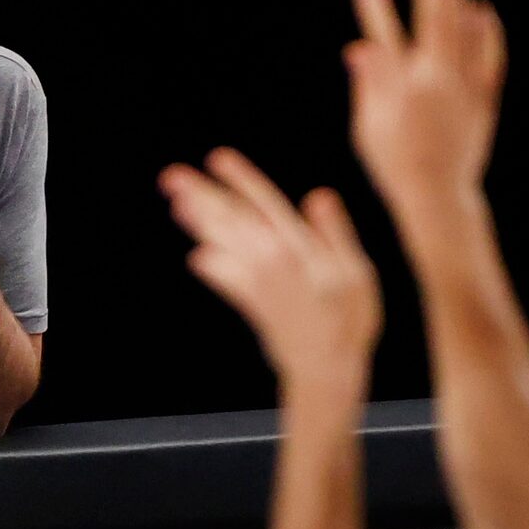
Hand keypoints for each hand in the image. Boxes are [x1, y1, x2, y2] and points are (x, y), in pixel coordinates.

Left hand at [164, 147, 379, 395]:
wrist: (328, 370)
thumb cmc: (350, 320)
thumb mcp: (357, 273)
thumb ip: (336, 234)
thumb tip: (319, 195)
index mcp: (298, 250)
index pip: (266, 204)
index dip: (241, 180)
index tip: (218, 157)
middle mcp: (272, 264)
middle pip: (234, 222)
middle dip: (203, 197)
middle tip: (171, 177)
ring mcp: (258, 286)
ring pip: (225, 247)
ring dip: (200, 224)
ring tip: (176, 204)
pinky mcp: (253, 307)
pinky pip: (227, 283)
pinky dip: (213, 270)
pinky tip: (197, 257)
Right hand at [346, 0, 505, 243]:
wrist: (438, 196)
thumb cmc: (396, 164)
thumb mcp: (370, 127)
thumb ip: (368, 84)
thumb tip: (359, 47)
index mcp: (403, 89)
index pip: (387, 38)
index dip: (377, 11)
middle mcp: (437, 83)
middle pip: (436, 22)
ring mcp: (464, 90)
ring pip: (465, 34)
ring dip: (459, 0)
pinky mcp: (483, 100)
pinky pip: (488, 58)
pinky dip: (486, 33)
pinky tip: (482, 13)